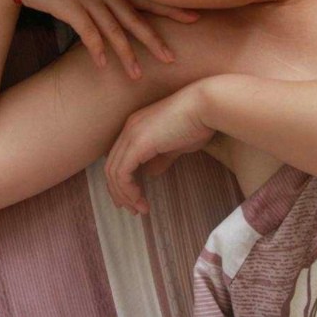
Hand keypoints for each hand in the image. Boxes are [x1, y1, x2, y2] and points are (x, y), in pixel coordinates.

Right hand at [0, 0, 198, 78]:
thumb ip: (106, 0)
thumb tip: (122, 19)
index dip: (171, 9)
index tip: (195, 18)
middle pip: (136, 18)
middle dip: (154, 39)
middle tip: (172, 58)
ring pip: (113, 29)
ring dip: (126, 53)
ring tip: (137, 75)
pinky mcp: (69, 6)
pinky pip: (87, 31)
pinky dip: (96, 48)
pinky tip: (103, 64)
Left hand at [105, 81, 215, 214]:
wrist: (206, 106)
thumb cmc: (198, 122)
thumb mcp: (176, 144)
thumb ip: (161, 157)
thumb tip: (151, 173)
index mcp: (136, 126)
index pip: (118, 157)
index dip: (121, 181)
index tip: (132, 198)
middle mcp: (129, 128)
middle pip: (111, 166)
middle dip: (119, 192)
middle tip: (132, 210)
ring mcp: (131, 134)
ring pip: (113, 172)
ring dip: (124, 195)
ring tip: (139, 209)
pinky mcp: (137, 144)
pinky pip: (122, 173)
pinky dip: (127, 190)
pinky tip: (140, 200)